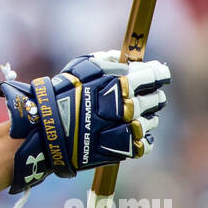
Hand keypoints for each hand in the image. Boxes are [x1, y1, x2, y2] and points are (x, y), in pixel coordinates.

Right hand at [0, 50, 170, 192]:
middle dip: (152, 96)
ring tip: (129, 117)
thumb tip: (124, 59)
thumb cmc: (62, 94)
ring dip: (145, 117)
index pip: (155, 75)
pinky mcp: (126, 148)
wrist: (48, 129)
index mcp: (123, 82)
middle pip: (157, 99)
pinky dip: (140, 138)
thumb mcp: (82, 67)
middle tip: (142, 96)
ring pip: (152, 121)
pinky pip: (146, 143)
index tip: (159, 74)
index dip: (159, 74)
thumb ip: (107, 60)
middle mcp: (130, 105)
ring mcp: (129, 128)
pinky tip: (128, 133)